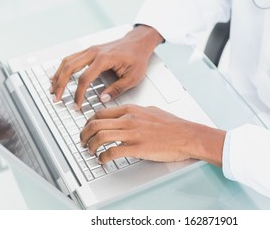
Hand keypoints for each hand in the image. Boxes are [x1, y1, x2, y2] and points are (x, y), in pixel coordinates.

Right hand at [50, 25, 162, 108]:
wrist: (138, 43)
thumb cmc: (137, 58)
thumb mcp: (132, 77)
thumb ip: (117, 89)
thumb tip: (103, 99)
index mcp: (104, 59)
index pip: (85, 78)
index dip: (78, 94)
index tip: (77, 105)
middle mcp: (94, 52)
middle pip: (69, 68)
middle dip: (60, 84)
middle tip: (56, 98)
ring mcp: (90, 50)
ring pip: (67, 61)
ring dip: (58, 75)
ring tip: (52, 89)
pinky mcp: (90, 51)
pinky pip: (71, 58)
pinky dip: (62, 68)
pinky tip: (58, 77)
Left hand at [80, 105, 225, 165]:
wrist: (187, 135)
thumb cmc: (173, 125)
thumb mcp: (151, 111)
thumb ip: (136, 113)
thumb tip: (126, 116)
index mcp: (131, 110)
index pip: (101, 113)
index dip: (89, 122)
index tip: (86, 128)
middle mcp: (129, 120)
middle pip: (96, 124)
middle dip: (84, 134)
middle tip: (82, 141)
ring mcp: (132, 134)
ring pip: (100, 137)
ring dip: (90, 146)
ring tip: (90, 152)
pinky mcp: (137, 148)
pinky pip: (112, 152)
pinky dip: (103, 157)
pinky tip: (103, 160)